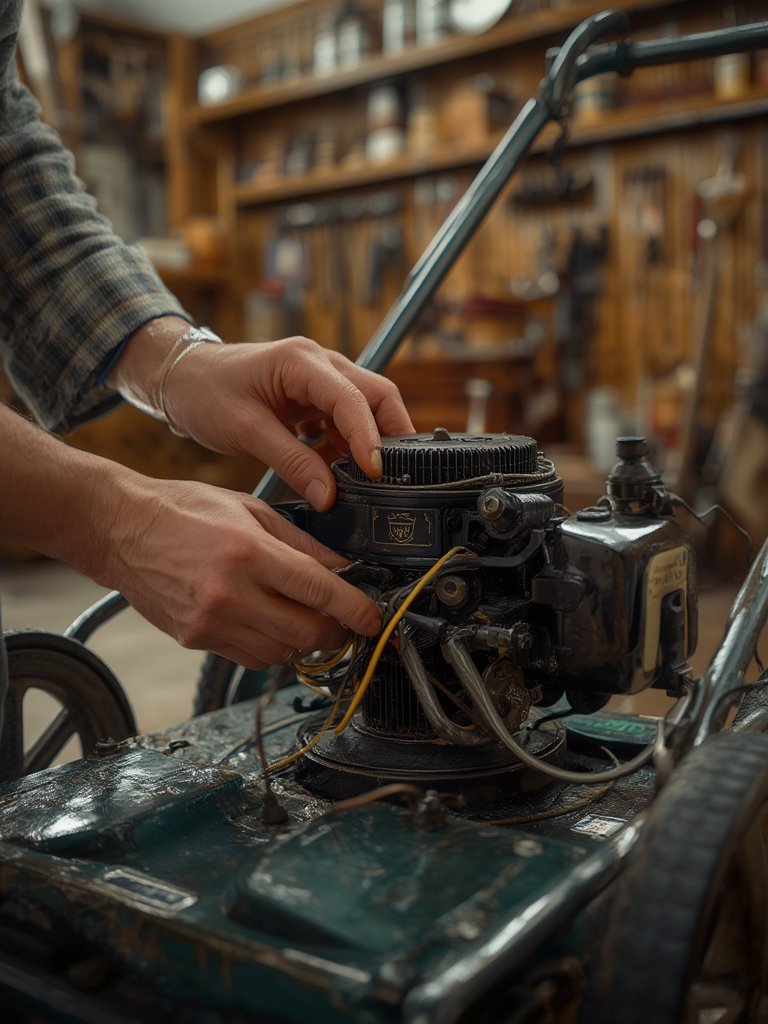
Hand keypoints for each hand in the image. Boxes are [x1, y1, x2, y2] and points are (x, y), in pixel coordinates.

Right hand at [105, 475, 382, 668]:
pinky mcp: (196, 640)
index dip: (356, 609)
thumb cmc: (183, 510)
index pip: (319, 592)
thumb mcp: (250, 511)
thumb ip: (301, 543)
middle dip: (336, 632)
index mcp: (248, 553)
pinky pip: (251, 657)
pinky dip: (271, 646)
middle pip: (306, 633)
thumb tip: (344, 567)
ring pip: (282, 653)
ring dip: (303, 640)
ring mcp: (210, 622)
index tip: (375, 618)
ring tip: (303, 617)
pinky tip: (269, 623)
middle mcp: (230, 593)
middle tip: (346, 621)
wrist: (120, 529)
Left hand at [162, 336, 413, 509]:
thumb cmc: (205, 392)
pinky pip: (345, 422)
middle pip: (377, 396)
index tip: (375, 472)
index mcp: (302, 362)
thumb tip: (329, 496)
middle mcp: (320, 364)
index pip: (353, 398)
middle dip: (390, 436)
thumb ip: (290, 462)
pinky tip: (331, 471)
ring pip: (366, 410)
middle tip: (392, 477)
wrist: (182, 377)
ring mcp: (320, 379)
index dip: (369, 437)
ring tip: (357, 482)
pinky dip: (346, 448)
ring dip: (366, 445)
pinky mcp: (315, 397)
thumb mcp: (244, 430)